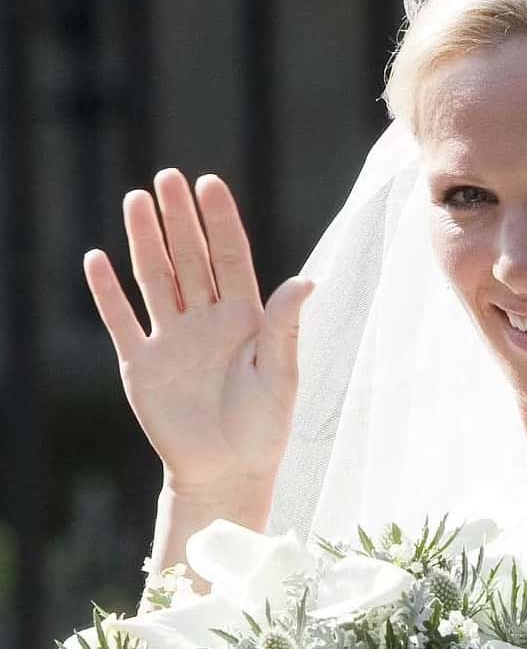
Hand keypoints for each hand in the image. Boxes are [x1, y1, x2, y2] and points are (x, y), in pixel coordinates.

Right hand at [83, 169, 313, 498]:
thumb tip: (306, 280)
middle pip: (191, 258)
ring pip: (156, 278)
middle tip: (168, 177)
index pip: (231, 257)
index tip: (210, 183)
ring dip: (145, 241)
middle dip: (180, 218)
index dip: (220, 221)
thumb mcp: (281, 374)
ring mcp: (172, 339)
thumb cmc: (264, 425)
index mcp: (245, 317)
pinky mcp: (142, 364)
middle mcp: (207, 319)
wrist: (226, 471)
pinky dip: (108, 293)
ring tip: (136, 199)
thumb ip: (284, 327)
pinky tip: (97, 260)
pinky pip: (121, 321)